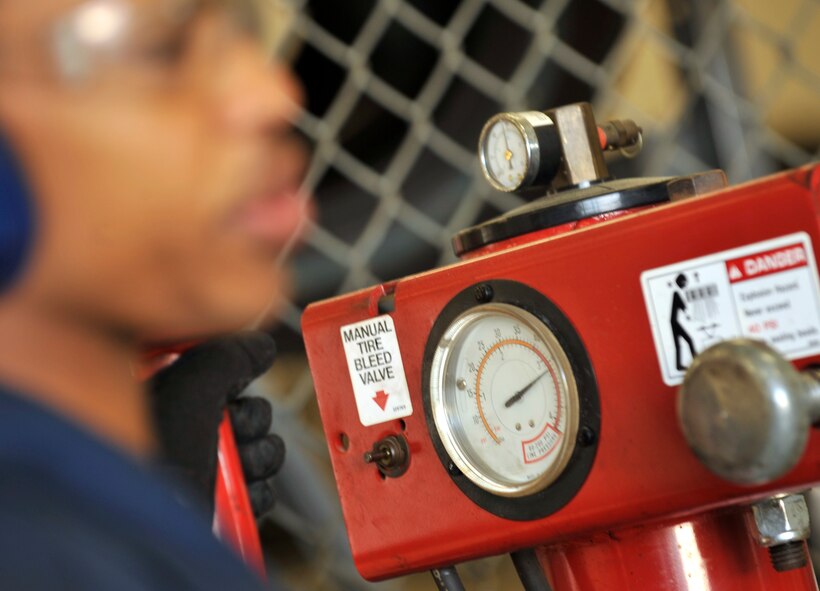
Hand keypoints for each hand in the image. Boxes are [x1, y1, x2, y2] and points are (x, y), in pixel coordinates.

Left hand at [149, 332, 284, 515]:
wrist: (147, 534)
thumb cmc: (156, 461)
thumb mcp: (192, 389)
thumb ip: (230, 355)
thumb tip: (261, 345)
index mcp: (157, 397)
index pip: (212, 367)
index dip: (231, 372)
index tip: (233, 382)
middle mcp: (175, 433)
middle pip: (245, 407)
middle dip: (249, 421)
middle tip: (229, 431)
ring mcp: (197, 473)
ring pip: (259, 448)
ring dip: (257, 458)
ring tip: (232, 470)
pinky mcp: (217, 507)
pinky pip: (259, 488)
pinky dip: (255, 493)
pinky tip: (234, 497)